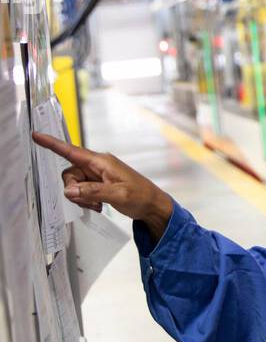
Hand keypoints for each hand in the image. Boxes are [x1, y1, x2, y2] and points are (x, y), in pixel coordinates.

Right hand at [31, 132, 173, 240]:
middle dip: (74, 190)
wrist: (152, 205)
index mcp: (101, 161)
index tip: (37, 136)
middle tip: (91, 202)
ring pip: (74, 185)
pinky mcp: (97, 184)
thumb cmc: (140, 196)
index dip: (53, 144)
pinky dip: (85, 200)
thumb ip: (92, 192)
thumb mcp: (118, 195)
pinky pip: (81, 191)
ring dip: (81, 198)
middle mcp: (97, 165)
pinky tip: (98, 205)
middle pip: (69, 174)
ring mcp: (96, 175)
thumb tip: (69, 191)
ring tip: (98, 205)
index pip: (72, 151)